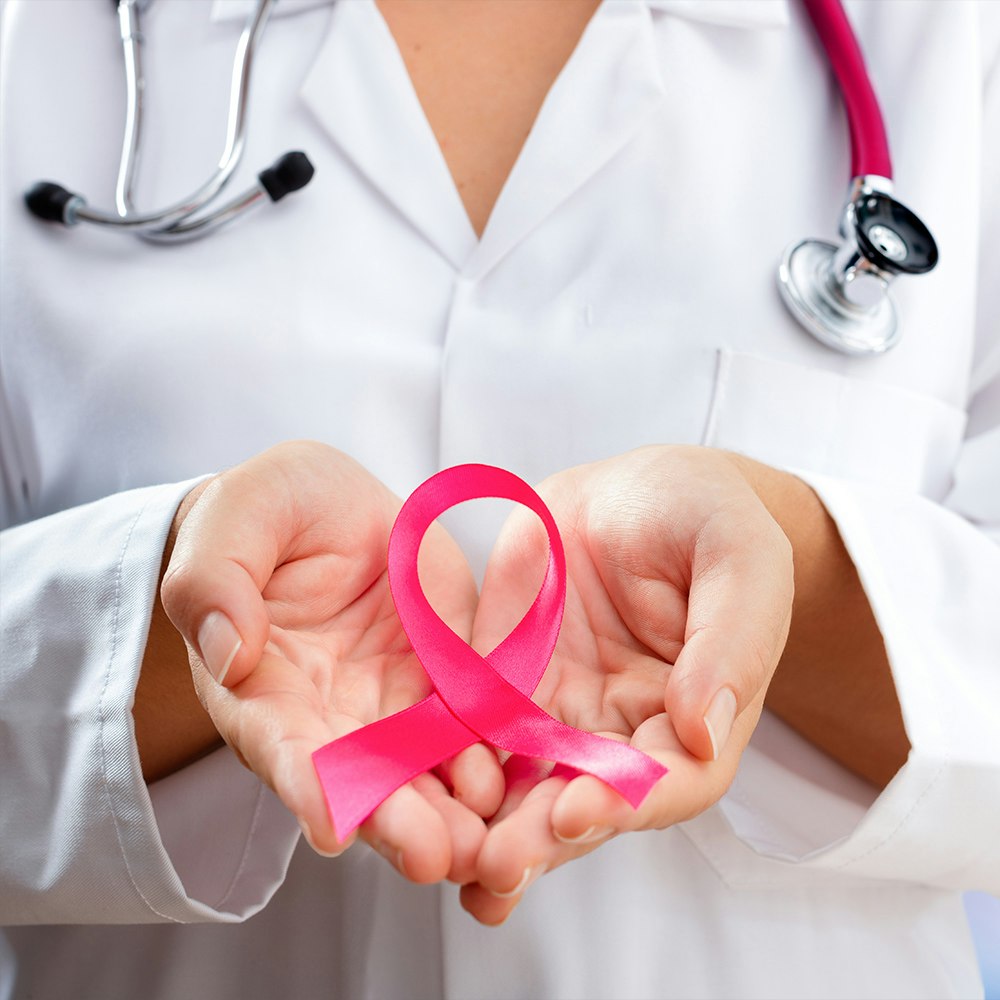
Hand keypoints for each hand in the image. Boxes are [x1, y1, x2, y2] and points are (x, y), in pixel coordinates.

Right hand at [154, 441, 504, 884]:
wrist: (326, 506)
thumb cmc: (264, 513)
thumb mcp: (234, 520)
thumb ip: (215, 581)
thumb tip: (229, 653)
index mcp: (262, 687)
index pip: (280, 745)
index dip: (305, 783)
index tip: (332, 822)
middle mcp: (328, 716)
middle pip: (360, 780)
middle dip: (395, 820)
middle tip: (431, 856)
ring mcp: (392, 704)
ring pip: (423, 769)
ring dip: (451, 809)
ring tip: (481, 839)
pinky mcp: (445, 679)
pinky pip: (472, 722)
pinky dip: (492, 752)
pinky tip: (514, 774)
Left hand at [460, 445, 794, 922]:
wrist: (637, 491)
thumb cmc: (706, 518)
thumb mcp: (739, 557)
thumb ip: (732, 639)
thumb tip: (704, 731)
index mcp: (694, 713)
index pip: (672, 779)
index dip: (629, 801)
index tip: (582, 812)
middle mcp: (622, 728)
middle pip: (587, 798)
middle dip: (544, 835)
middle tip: (499, 863)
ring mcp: (558, 709)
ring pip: (524, 782)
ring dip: (491, 827)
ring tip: (456, 864)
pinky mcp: (502, 679)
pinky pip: (471, 727)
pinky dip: (446, 765)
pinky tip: (412, 796)